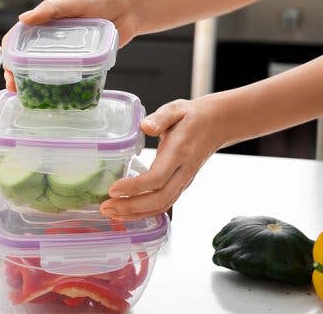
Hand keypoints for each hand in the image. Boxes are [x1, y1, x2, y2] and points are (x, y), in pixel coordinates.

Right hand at [2, 0, 137, 90]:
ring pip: (42, 71)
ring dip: (31, 84)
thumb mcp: (73, 2)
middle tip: (14, 89)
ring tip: (27, 97)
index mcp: (44, 23)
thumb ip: (50, 9)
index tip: (8, 69)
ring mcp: (65, 53)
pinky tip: (51, 98)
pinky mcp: (80, 63)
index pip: (17, 39)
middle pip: (25, 59)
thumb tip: (23, 19)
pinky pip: (64, 77)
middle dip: (15, 74)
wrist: (129, 10)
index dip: (9, 55)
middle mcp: (50, 40)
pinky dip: (55, 88)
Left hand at [100, 98, 224, 219]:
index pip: (157, 177)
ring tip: (111, 213)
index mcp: (179, 152)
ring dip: (135, 213)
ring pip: (161, 206)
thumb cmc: (192, 117)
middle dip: (131, 207)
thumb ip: (160, 117)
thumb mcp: (176, 109)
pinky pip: (163, 204)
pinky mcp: (180, 185)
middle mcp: (183, 172)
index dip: (135, 187)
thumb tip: (145, 126)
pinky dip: (144, 212)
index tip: (113, 189)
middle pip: (159, 199)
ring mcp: (183, 181)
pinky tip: (126, 212)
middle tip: (106, 207)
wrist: (216, 125)